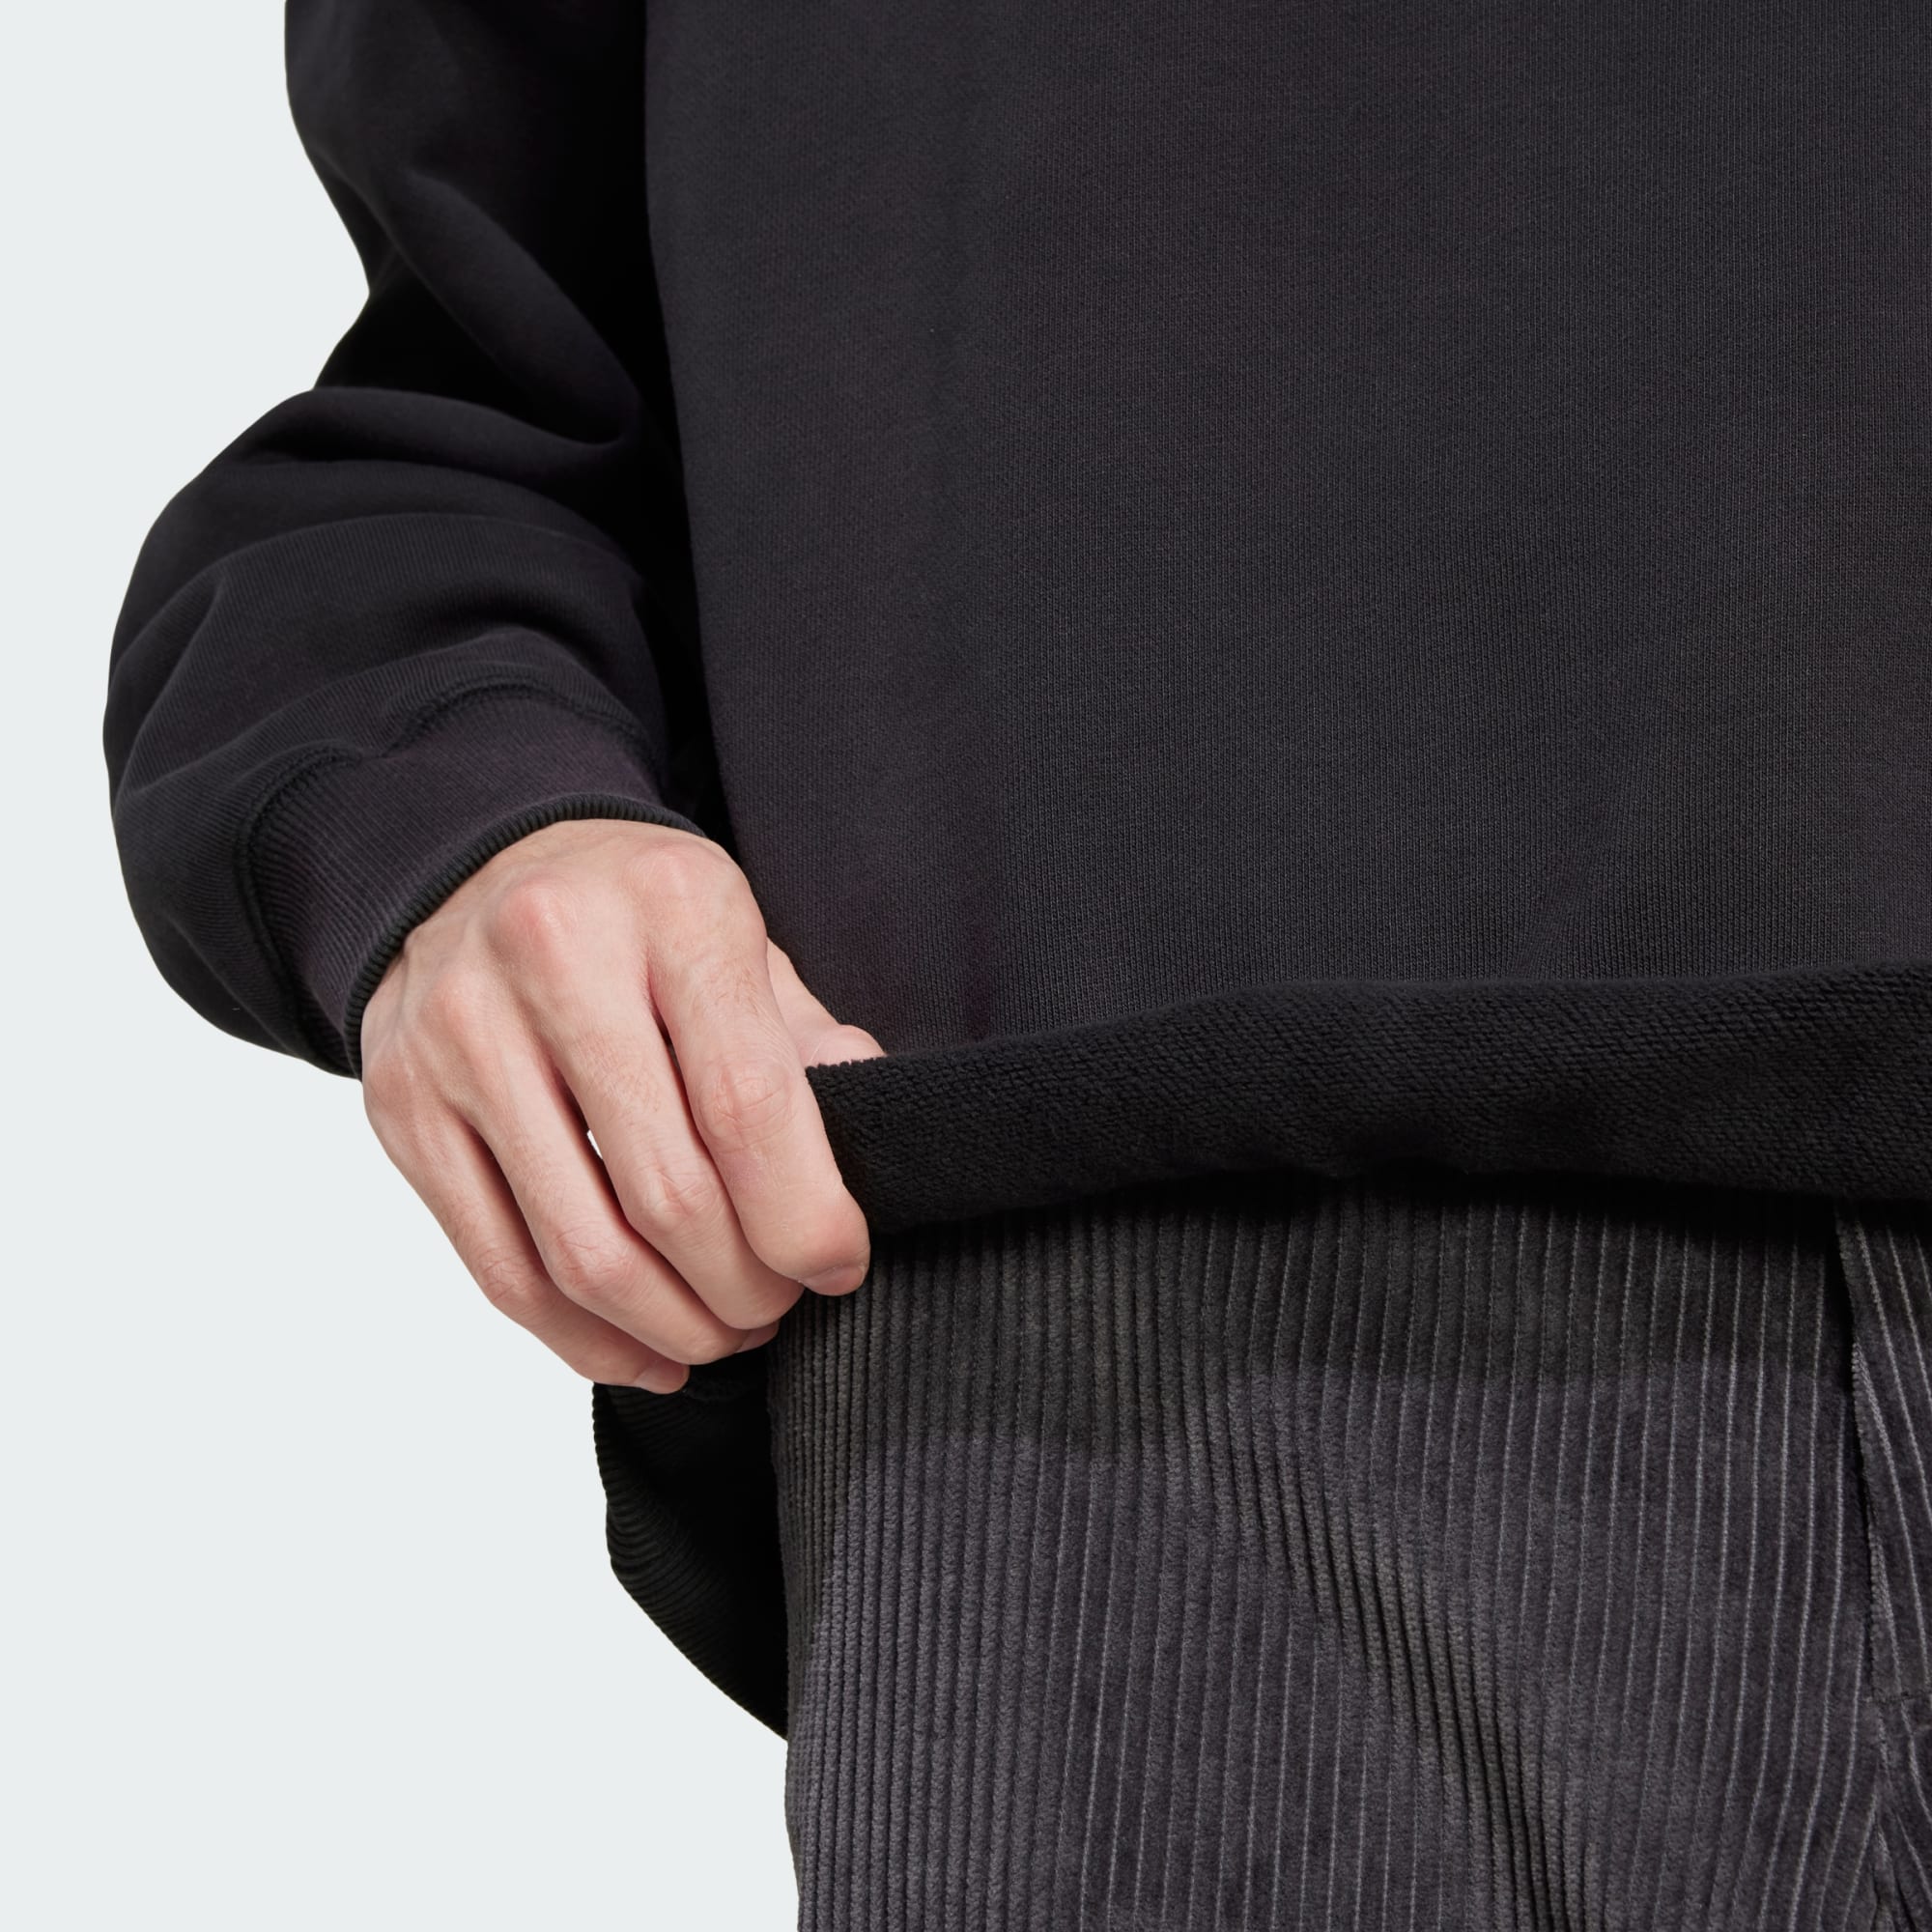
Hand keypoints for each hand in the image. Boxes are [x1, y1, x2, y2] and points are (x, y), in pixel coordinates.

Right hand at [357, 817, 883, 1392]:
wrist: (475, 857)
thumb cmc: (636, 914)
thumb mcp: (740, 934)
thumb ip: (805, 1038)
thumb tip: (873, 1134)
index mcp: (671, 907)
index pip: (748, 1104)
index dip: (805, 1217)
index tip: (838, 1265)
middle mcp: (552, 959)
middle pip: (668, 1194)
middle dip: (744, 1288)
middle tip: (779, 1307)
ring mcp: (462, 1036)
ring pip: (580, 1252)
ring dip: (671, 1326)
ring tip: (723, 1334)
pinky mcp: (402, 1105)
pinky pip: (500, 1269)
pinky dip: (585, 1339)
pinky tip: (645, 1350)